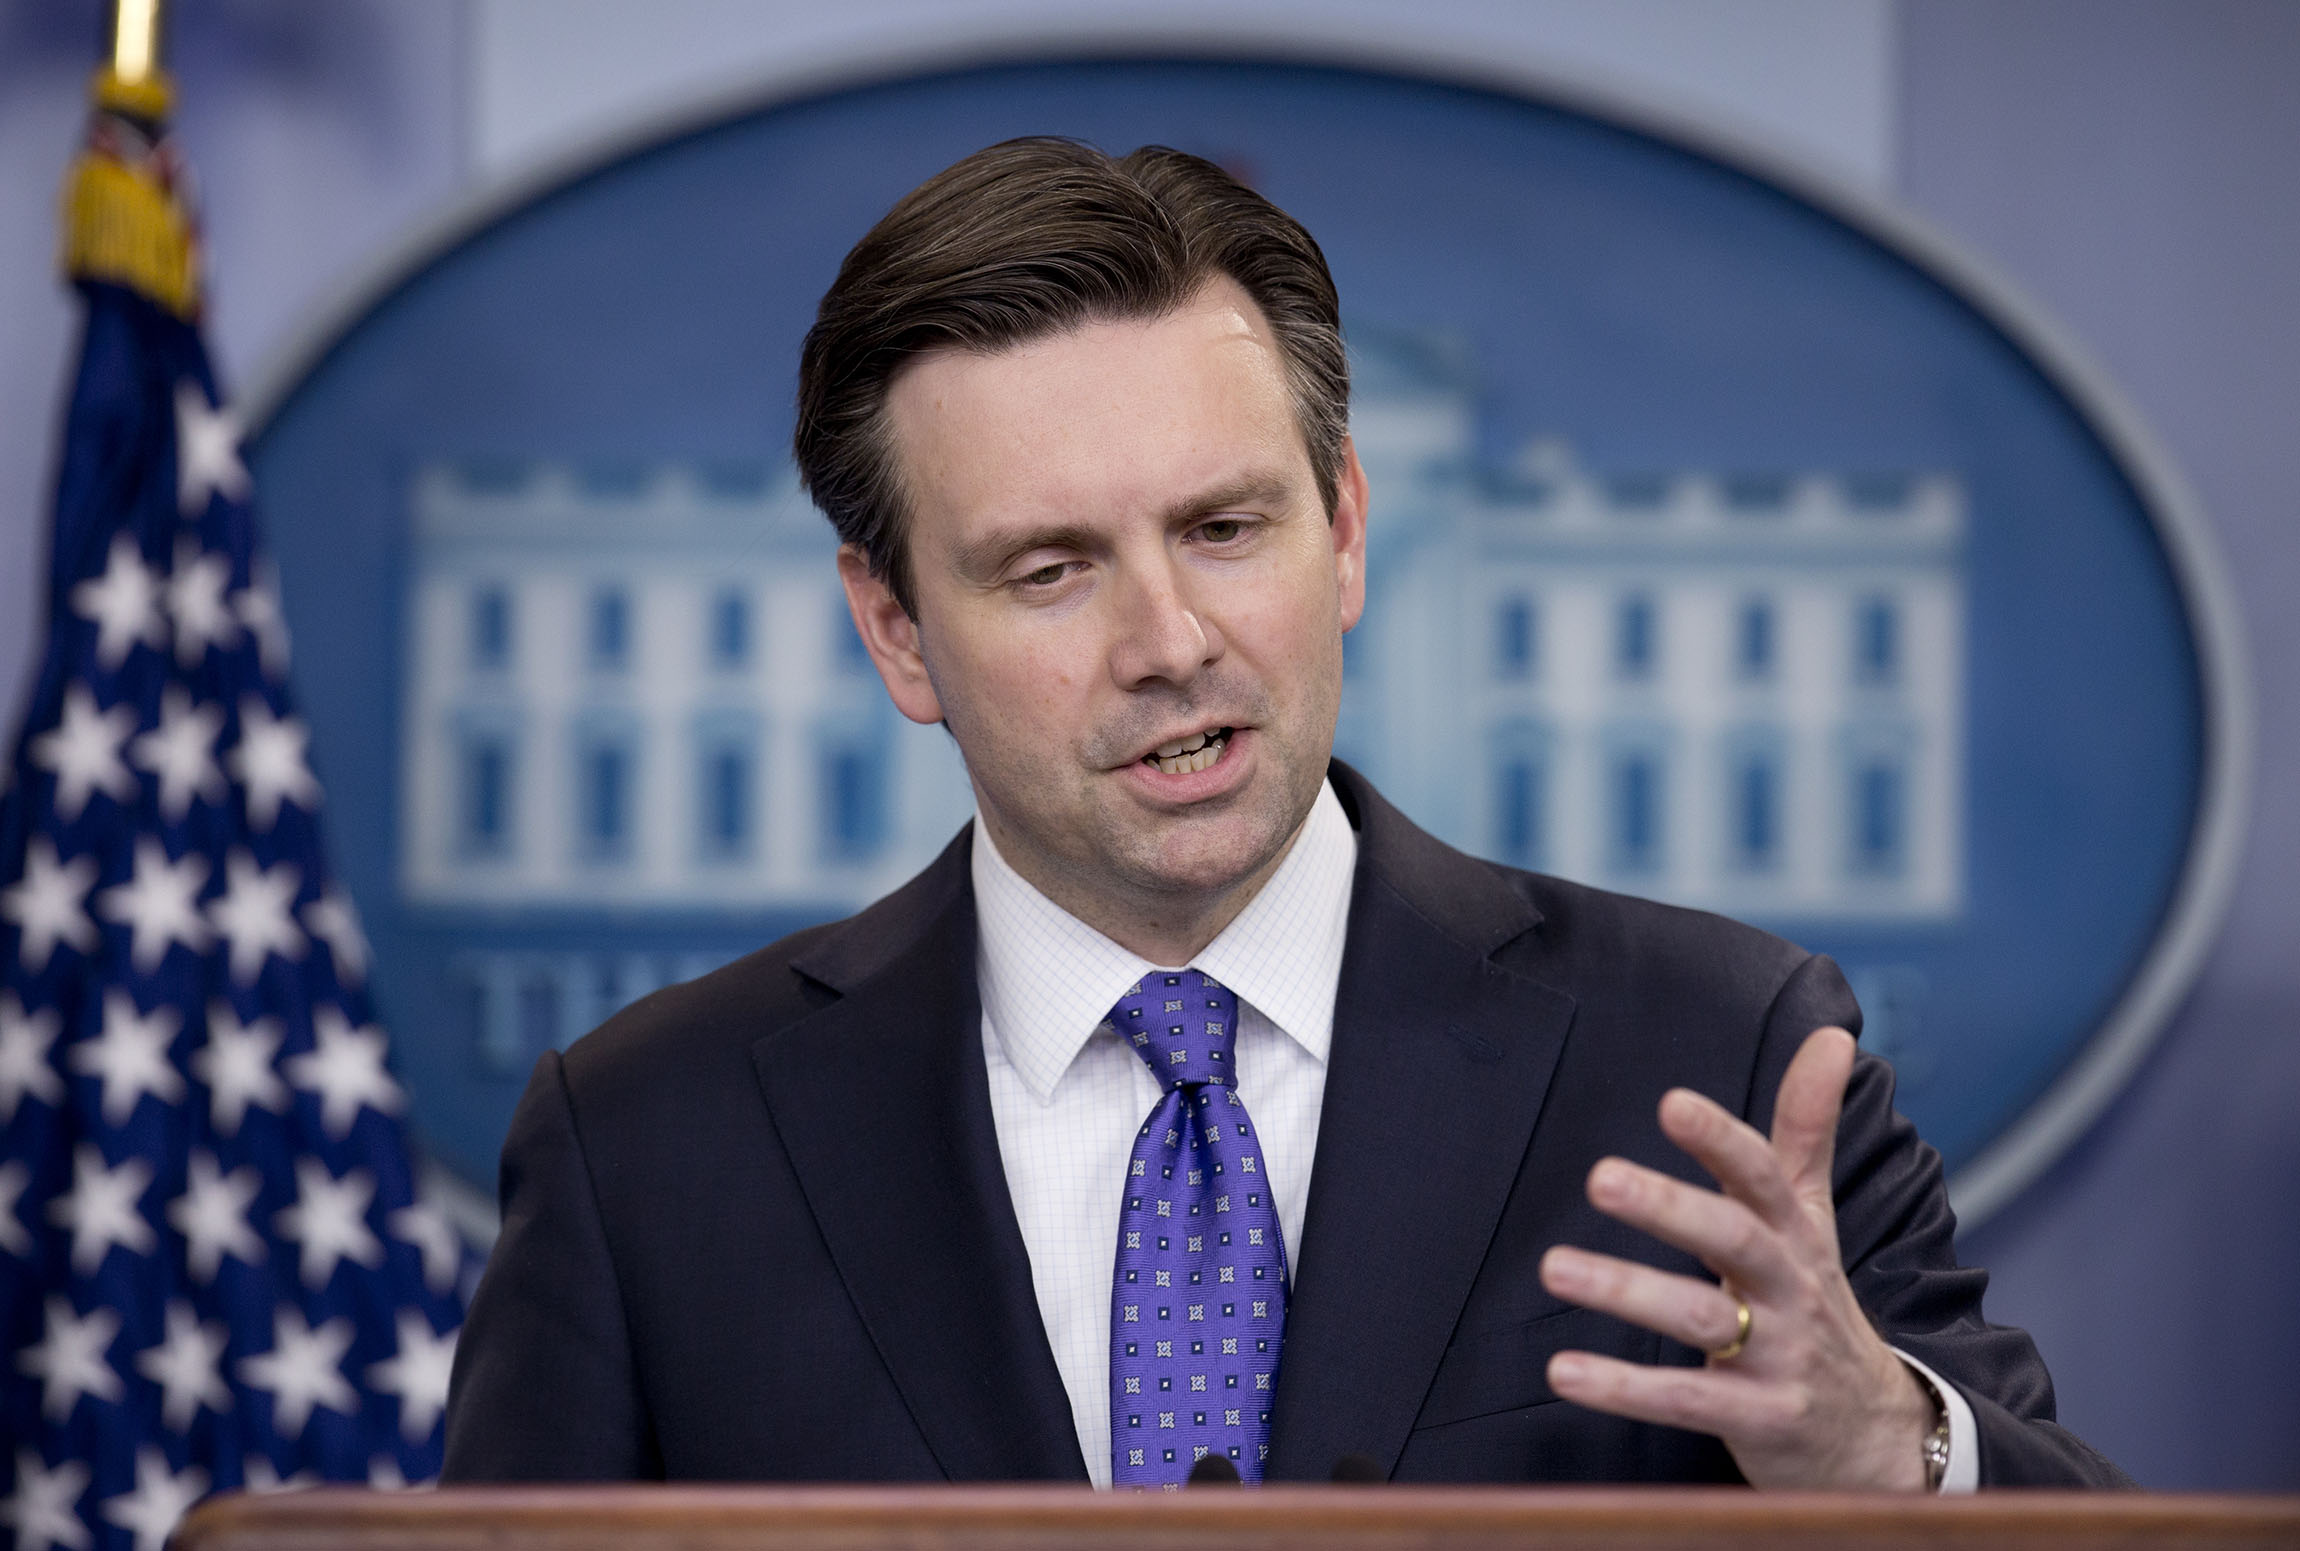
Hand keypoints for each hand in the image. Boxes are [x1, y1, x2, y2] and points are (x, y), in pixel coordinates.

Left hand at [1538, 1026, 1935, 1488]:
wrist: (1876, 1435)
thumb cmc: (1816, 1303)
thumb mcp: (1814, 1216)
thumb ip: (1806, 1129)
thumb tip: (1830, 1033)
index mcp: (1795, 1234)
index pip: (1763, 1177)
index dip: (1721, 1141)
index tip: (1672, 1103)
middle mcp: (1792, 1288)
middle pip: (1735, 1240)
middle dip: (1671, 1207)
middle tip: (1599, 1178)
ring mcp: (1778, 1355)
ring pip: (1701, 1320)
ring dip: (1627, 1291)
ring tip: (1553, 1266)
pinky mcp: (1758, 1419)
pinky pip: (1687, 1402)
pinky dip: (1625, 1388)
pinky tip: (1563, 1370)